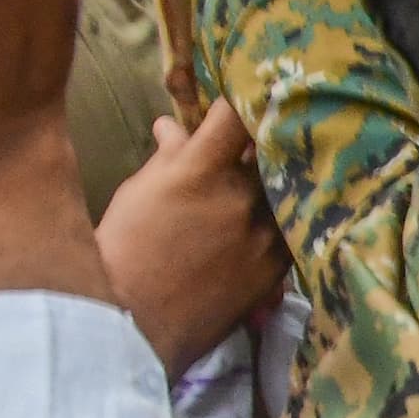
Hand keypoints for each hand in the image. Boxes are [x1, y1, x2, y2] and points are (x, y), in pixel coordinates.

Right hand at [93, 100, 287, 375]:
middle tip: (267, 130)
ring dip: (279, 180)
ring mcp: (263, 233)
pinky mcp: (277, 267)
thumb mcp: (139, 192)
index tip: (245, 95)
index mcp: (200, 170)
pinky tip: (282, 214)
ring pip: (285, 189)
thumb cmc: (125, 250)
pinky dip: (287, 218)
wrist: (136, 322)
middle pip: (270, 149)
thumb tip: (171, 124)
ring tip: (275, 175)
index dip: (243, 100)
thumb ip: (167, 155)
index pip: (235, 115)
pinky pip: (293, 229)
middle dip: (265, 139)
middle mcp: (240, 196)